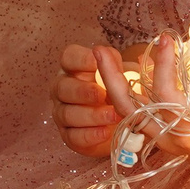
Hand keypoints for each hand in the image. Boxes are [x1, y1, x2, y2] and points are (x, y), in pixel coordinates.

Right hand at [51, 42, 120, 157]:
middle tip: (102, 95)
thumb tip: (105, 52)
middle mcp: (63, 89)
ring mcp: (62, 113)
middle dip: (82, 91)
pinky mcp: (68, 135)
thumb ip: (116, 64)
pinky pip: (73, 136)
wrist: (128, 122)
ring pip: (66, 113)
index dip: (81, 59)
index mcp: (75, 68)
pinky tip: (106, 132)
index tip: (97, 62)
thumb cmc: (122, 92)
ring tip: (113, 116)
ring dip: (91, 115)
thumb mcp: (126, 75)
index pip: (68, 57)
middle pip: (62, 87)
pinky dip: (90, 135)